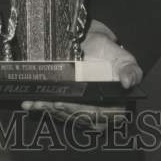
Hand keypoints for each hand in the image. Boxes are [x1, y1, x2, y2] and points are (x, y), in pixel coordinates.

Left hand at [21, 20, 141, 130]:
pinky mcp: (68, 105)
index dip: (82, 112)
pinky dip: (41, 107)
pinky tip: (30, 103)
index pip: (99, 115)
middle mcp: (99, 111)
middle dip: (62, 111)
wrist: (88, 43)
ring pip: (65, 115)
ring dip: (49, 110)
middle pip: (80, 117)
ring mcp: (82, 109)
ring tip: (36, 102)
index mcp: (116, 104)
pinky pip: (55, 109)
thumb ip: (130, 69)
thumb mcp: (122, 57)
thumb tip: (127, 82)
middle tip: (48, 102)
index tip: (65, 104)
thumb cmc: (108, 52)